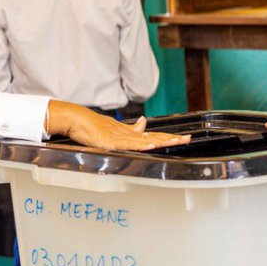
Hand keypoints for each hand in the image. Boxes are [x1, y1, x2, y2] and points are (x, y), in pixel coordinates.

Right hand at [48, 103, 188, 150]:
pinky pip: (129, 144)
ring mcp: (121, 137)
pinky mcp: (112, 141)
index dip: (168, 137)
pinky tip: (151, 146)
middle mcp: (128, 134)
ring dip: (162, 141)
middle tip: (188, 139)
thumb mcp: (114, 128)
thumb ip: (130, 129)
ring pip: (146, 140)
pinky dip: (141, 145)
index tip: (182, 138)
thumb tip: (144, 123)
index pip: (153, 136)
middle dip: (171, 138)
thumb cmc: (92, 126)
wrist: (78, 119)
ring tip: (176, 142)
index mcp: (130, 133)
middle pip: (154, 137)